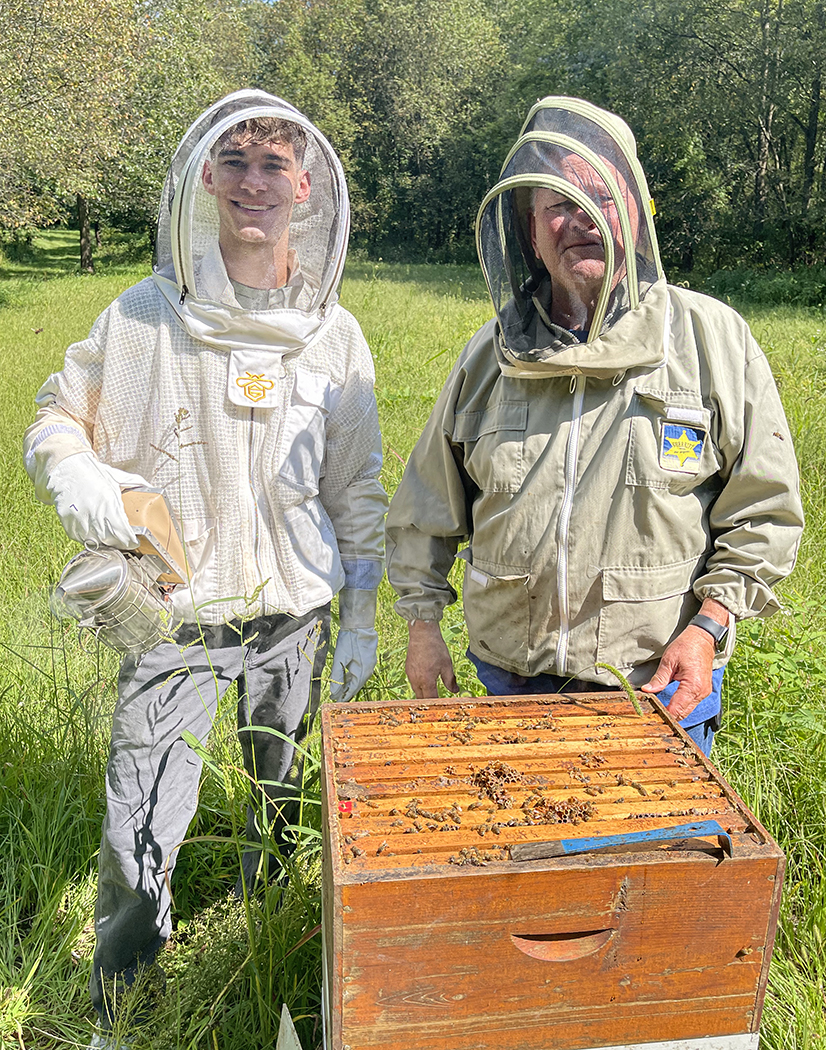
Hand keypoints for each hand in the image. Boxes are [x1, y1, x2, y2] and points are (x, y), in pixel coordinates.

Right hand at [46, 453, 148, 548]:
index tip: (134, 542)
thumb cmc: (94, 473)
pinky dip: (89, 537)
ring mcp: (79, 520)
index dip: (130, 541)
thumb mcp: (118, 477)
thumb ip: (136, 483)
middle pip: (110, 541)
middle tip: (124, 539)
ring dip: (104, 541)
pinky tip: (94, 530)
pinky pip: (81, 538)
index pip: (122, 533)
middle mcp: (93, 514)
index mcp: (109, 503)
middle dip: (119, 542)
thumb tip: (153, 488)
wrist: (66, 469)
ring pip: (95, 542)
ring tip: (109, 535)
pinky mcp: (68, 524)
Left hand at [330, 628, 377, 700]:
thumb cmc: (349, 640)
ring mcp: (369, 664)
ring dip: (349, 684)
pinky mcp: (367, 658)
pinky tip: (346, 678)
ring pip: (358, 678)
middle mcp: (368, 669)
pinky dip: (352, 677)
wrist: (359, 624)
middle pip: (356, 684)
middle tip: (336, 698)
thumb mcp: (340, 658)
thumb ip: (337, 675)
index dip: (344, 695)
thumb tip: (334, 691)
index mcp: (363, 671)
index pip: (353, 688)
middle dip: (346, 691)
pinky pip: (359, 672)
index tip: (336, 702)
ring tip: (339, 690)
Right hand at [405, 619, 457, 698]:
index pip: (431, 699)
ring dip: (424, 693)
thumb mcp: (447, 665)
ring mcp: (410, 675)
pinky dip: (419, 685)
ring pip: (416, 691)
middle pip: (422, 698)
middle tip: (438, 703)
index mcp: (427, 681)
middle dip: (429, 702)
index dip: (437, 705)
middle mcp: (416, 680)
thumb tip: (455, 691)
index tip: (443, 707)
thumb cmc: (435, 648)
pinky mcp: (408, 669)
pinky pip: (413, 682)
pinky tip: (426, 680)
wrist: (422, 634)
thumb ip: (450, 681)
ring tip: (433, 693)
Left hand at [641, 599, 728, 720]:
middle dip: (668, 716)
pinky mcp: (703, 691)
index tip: (650, 714)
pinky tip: (668, 704)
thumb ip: (659, 678)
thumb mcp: (669, 661)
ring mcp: (704, 693)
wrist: (703, 638)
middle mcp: (701, 692)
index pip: (676, 709)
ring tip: (658, 709)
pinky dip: (680, 706)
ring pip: (687, 711)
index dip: (663, 713)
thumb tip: (647, 690)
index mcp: (692, 685)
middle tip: (651, 714)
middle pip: (682, 714)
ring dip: (674, 712)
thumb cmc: (686, 646)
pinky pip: (691, 704)